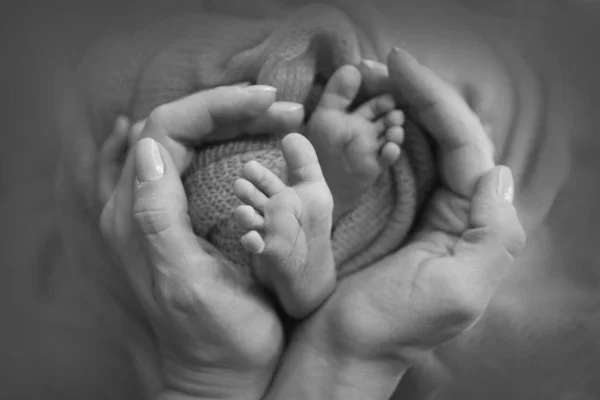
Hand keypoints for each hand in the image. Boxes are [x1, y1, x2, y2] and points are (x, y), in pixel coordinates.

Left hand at [97, 85, 303, 399]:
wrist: (219, 374)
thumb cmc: (216, 336)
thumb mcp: (187, 281)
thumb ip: (156, 217)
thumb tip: (145, 144)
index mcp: (140, 214)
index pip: (166, 129)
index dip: (217, 106)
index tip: (268, 103)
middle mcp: (138, 206)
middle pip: (174, 127)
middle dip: (227, 107)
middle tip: (280, 107)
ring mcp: (154, 213)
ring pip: (179, 139)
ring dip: (223, 118)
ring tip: (269, 113)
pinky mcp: (173, 222)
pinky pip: (177, 161)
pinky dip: (201, 136)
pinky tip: (209, 129)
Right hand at [263, 48, 525, 399]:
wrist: (341, 348)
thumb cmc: (393, 325)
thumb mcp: (459, 290)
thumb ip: (493, 234)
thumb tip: (496, 172)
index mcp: (475, 224)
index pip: (467, 145)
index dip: (438, 100)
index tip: (402, 66)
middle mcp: (453, 210)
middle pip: (445, 136)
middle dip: (418, 94)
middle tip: (382, 64)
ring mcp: (416, 209)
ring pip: (418, 144)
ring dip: (399, 107)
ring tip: (373, 78)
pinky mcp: (383, 212)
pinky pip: (388, 161)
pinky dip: (379, 133)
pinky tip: (365, 113)